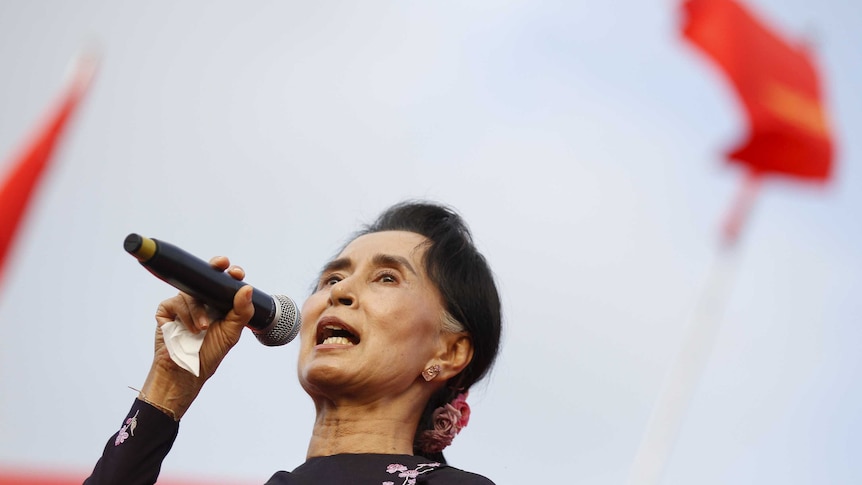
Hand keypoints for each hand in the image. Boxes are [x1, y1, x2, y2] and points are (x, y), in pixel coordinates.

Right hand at [139, 256, 254, 419]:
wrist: (186, 373)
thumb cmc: (209, 354)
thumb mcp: (231, 333)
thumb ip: (241, 311)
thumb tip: (247, 288)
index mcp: (218, 304)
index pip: (224, 283)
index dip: (230, 273)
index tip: (236, 273)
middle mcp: (201, 301)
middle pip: (205, 277)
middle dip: (213, 268)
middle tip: (221, 265)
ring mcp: (183, 305)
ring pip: (190, 293)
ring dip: (198, 310)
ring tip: (203, 328)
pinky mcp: (167, 311)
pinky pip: (174, 302)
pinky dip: (184, 316)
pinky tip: (189, 330)